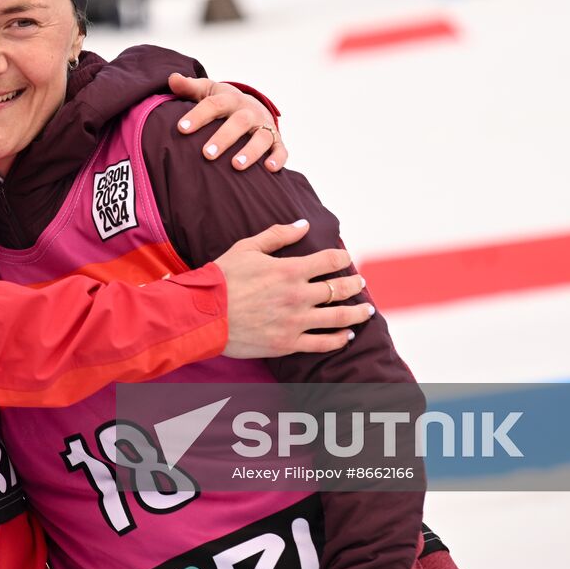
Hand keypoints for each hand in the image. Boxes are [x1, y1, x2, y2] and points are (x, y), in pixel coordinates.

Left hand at [168, 73, 287, 171]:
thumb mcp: (207, 91)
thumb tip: (172, 79)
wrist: (251, 107)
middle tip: (206, 154)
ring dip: (250, 151)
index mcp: (230, 99)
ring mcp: (264, 126)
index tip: (182, 129)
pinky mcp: (276, 141)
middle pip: (239, 122)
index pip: (214, 104)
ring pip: (261, 137)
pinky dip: (277, 158)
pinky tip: (269, 169)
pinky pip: (281, 150)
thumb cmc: (222, 103)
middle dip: (223, 138)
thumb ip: (189, 87)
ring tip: (236, 166)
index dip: (198, 115)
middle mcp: (249, 112)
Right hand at [214, 220, 371, 357]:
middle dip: (354, 284)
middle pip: (339, 289)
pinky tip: (346, 336)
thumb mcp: (247, 247)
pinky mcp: (288, 343)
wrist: (203, 314)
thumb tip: (303, 224)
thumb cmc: (222, 278)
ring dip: (356, 313)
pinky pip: (322, 344)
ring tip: (366, 310)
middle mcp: (298, 296)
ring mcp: (295, 322)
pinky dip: (339, 340)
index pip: (329, 260)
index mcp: (290, 270)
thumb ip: (278, 235)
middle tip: (361, 283)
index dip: (342, 258)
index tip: (347, 258)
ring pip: (338, 318)